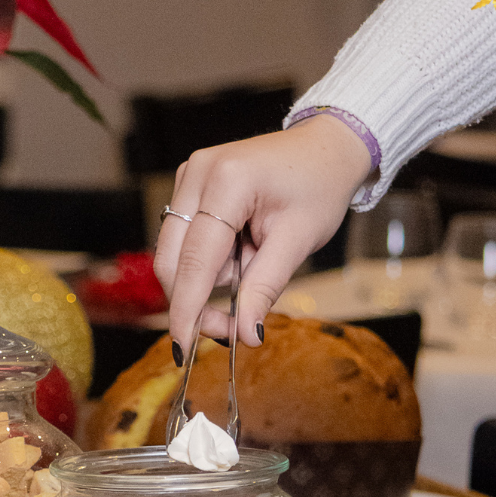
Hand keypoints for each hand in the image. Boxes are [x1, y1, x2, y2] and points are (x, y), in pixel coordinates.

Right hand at [153, 114, 373, 352]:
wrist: (324, 147)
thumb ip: (265, 287)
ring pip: (174, 253)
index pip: (195, 259)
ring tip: (251, 263)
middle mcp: (196, 174)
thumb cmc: (319, 187)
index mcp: (227, 182)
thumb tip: (246, 335)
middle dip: (195, 300)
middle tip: (230, 327)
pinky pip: (182, 239)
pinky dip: (206, 259)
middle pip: (171, 259)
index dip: (187, 309)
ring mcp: (187, 176)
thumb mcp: (298, 241)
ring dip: (206, 277)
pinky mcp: (186, 184)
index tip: (183, 348)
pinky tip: (238, 250)